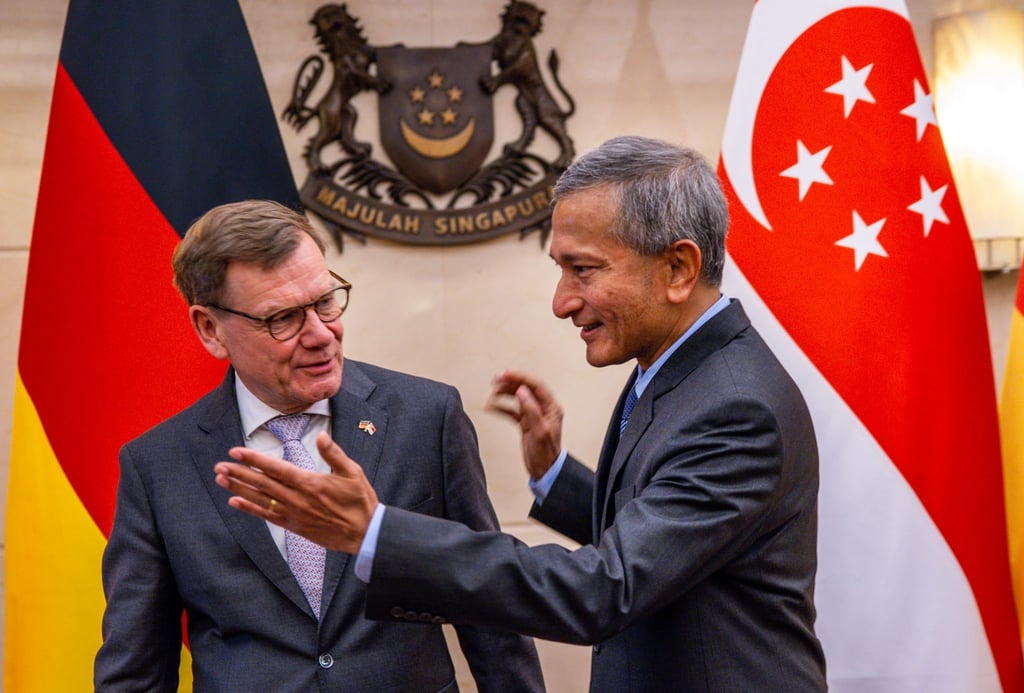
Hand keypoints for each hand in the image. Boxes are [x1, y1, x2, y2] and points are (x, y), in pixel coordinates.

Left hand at [213, 431, 377, 553]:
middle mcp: (298, 499)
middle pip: (262, 483)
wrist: (365, 533)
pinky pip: (267, 516)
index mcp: (310, 483)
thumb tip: (321, 436)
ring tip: (221, 479)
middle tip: (219, 465)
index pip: (276, 468)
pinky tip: (235, 502)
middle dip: (239, 473)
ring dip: (239, 489)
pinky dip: (250, 509)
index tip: (236, 452)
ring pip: (261, 499)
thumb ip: (334, 454)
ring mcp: (294, 514)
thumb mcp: (353, 472)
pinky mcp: (294, 526)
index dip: (254, 459)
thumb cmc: (360, 501)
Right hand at [486, 370, 562, 478]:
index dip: (520, 377)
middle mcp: (543, 408)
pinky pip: (511, 410)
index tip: (506, 374)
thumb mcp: (539, 432)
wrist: (544, 470)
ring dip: (503, 394)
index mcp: (551, 408)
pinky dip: (501, 407)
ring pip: (516, 398)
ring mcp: (533, 414)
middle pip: (525, 389)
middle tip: (495, 380)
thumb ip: (531, 410)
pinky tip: (491, 407)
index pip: (536, 386)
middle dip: (509, 383)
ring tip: (491, 396)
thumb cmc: (546, 454)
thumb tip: (522, 391)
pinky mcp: (525, 422)